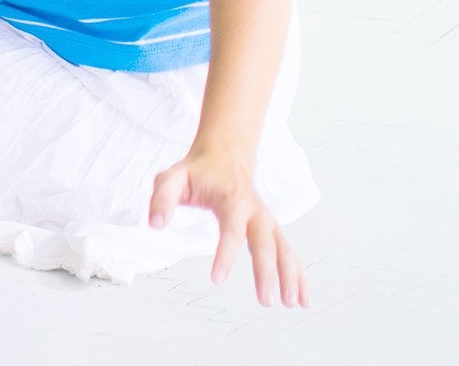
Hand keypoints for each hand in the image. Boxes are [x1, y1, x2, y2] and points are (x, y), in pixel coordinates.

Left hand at [150, 146, 308, 306]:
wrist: (225, 155)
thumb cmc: (196, 171)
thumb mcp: (173, 177)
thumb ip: (162, 198)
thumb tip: (155, 224)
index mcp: (231, 197)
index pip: (231, 228)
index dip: (225, 254)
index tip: (216, 279)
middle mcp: (254, 208)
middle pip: (265, 241)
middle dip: (267, 271)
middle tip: (265, 301)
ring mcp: (266, 218)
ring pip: (283, 247)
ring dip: (290, 275)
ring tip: (290, 304)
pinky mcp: (272, 228)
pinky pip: (289, 251)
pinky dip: (299, 274)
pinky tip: (303, 299)